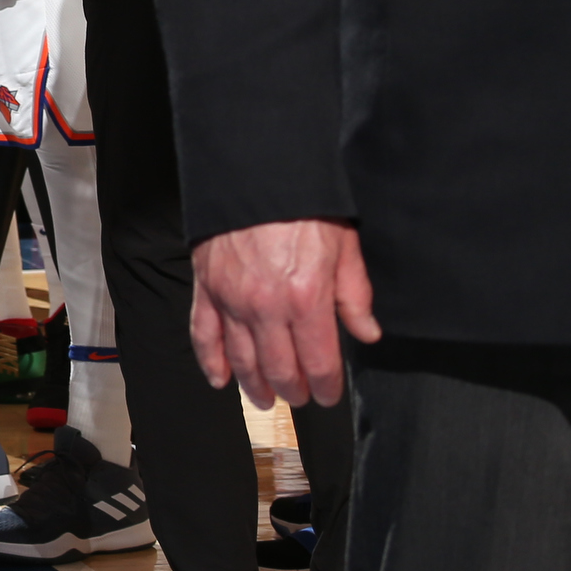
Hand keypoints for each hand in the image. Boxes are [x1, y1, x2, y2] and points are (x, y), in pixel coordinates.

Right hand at [190, 217, 381, 406]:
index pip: (319, 363)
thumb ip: (354, 295)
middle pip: (280, 369)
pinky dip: (211, 362)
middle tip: (299, 397)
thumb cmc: (303, 203)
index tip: (328, 394)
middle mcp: (268, 307)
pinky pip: (204, 336)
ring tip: (264, 398)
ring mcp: (232, 300)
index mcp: (307, 298)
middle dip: (293, 390)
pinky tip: (220, 380)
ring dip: (255, 386)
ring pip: (243, 360)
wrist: (257, 172)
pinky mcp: (207, 289)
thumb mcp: (344, 245)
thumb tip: (366, 333)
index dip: (326, 387)